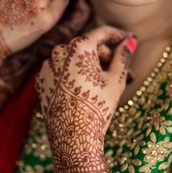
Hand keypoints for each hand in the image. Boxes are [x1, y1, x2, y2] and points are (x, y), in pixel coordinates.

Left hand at [35, 27, 135, 172]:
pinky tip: (86, 89)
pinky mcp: (41, 80)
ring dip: (90, 65)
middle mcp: (59, 51)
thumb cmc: (97, 107)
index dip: (118, 34)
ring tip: (105, 83)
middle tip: (122, 72)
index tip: (129, 37)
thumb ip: (123, 56)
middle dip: (106, 55)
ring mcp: (48, 66)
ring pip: (74, 58)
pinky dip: (74, 74)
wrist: (72, 139)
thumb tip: (130, 40)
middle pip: (88, 45)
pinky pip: (61, 70)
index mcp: (79, 47)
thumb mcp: (116, 80)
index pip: (102, 33)